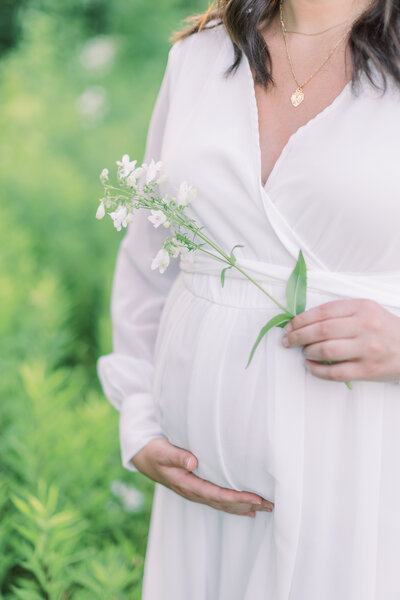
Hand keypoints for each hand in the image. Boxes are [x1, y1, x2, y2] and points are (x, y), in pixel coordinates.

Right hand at [131, 437, 273, 516]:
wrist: (142, 456)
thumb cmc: (153, 451)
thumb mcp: (162, 451)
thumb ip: (177, 456)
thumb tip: (193, 462)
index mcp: (187, 484)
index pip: (216, 495)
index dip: (236, 498)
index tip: (255, 498)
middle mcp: (193, 491)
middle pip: (224, 503)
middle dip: (247, 504)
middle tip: (270, 505)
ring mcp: (195, 491)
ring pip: (223, 504)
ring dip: (244, 506)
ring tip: (265, 508)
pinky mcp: (197, 488)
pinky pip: (218, 500)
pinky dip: (234, 505)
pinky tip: (247, 509)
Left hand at [281, 298, 399, 383]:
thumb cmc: (384, 329)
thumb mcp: (367, 310)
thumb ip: (340, 313)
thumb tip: (305, 321)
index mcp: (362, 307)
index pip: (324, 311)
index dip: (301, 319)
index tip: (289, 325)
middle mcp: (365, 326)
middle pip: (322, 330)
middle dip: (298, 335)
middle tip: (288, 340)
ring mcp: (367, 349)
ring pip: (327, 350)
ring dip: (308, 351)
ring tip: (302, 351)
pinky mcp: (368, 370)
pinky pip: (336, 372)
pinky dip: (318, 370)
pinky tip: (311, 365)